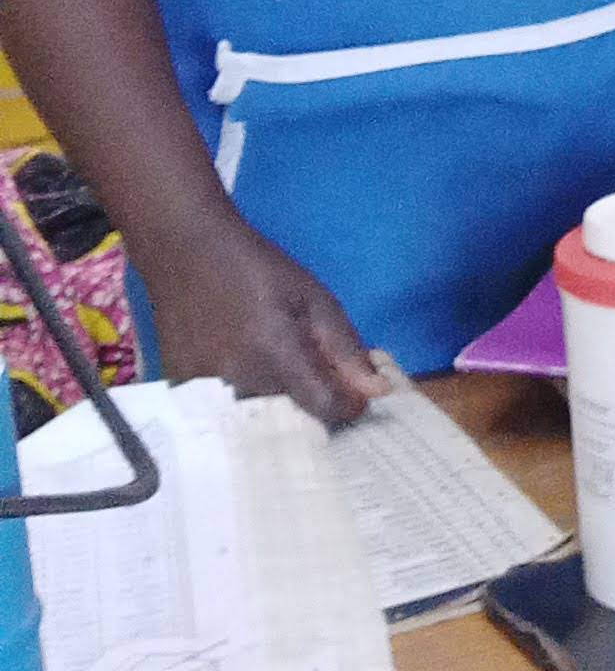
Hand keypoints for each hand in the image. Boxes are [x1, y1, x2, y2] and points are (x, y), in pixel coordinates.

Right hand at [128, 209, 379, 427]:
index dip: (346, 406)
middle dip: (308, 402)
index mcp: (277, 355)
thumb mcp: (315, 300)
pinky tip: (240, 366)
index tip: (352, 394)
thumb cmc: (257, 271)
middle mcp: (239, 381)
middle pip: (291, 417)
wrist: (185, 253)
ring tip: (269, 363)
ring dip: (273, 401)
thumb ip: (346, 349)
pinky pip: (223, 410)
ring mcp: (205, 390)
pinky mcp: (181, 390)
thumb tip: (378, 392)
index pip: (323, 409)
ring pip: (256, 417)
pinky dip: (241, 397)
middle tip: (307, 370)